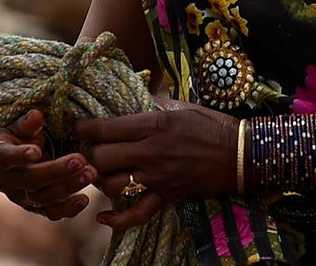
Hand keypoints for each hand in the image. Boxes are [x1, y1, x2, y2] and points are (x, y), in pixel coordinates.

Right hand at [0, 109, 98, 219]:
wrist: (12, 157)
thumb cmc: (17, 134)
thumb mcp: (17, 124)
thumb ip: (27, 123)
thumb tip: (36, 115)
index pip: (6, 157)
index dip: (19, 156)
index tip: (36, 151)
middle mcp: (6, 181)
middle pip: (30, 180)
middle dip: (56, 171)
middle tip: (81, 160)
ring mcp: (20, 197)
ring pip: (43, 198)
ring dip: (68, 187)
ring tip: (91, 174)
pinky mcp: (34, 207)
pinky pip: (50, 212)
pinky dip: (68, 209)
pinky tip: (84, 200)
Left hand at [74, 99, 238, 228]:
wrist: (238, 153)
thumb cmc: (210, 124)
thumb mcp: (180, 106)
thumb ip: (152, 103)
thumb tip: (129, 97)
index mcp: (153, 124)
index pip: (105, 128)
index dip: (83, 128)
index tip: (76, 126)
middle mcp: (150, 151)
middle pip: (101, 157)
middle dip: (89, 154)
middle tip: (89, 149)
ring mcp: (157, 177)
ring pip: (111, 184)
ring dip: (99, 180)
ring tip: (99, 172)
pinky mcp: (165, 196)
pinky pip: (135, 214)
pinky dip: (115, 219)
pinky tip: (102, 216)